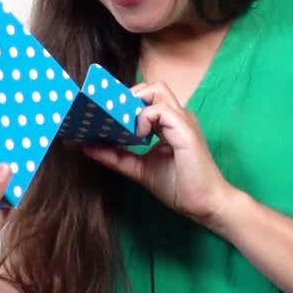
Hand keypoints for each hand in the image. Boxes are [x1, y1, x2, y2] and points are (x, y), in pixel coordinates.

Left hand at [83, 81, 235, 227]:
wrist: (205, 205)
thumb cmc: (180, 187)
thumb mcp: (140, 168)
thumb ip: (116, 156)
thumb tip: (87, 146)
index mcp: (170, 123)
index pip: (145, 98)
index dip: (125, 103)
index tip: (104, 116)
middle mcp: (178, 116)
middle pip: (151, 87)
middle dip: (128, 97)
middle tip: (113, 119)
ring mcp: (183, 120)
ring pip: (156, 90)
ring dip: (135, 104)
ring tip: (125, 128)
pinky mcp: (185, 130)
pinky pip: (161, 110)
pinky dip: (144, 119)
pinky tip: (139, 136)